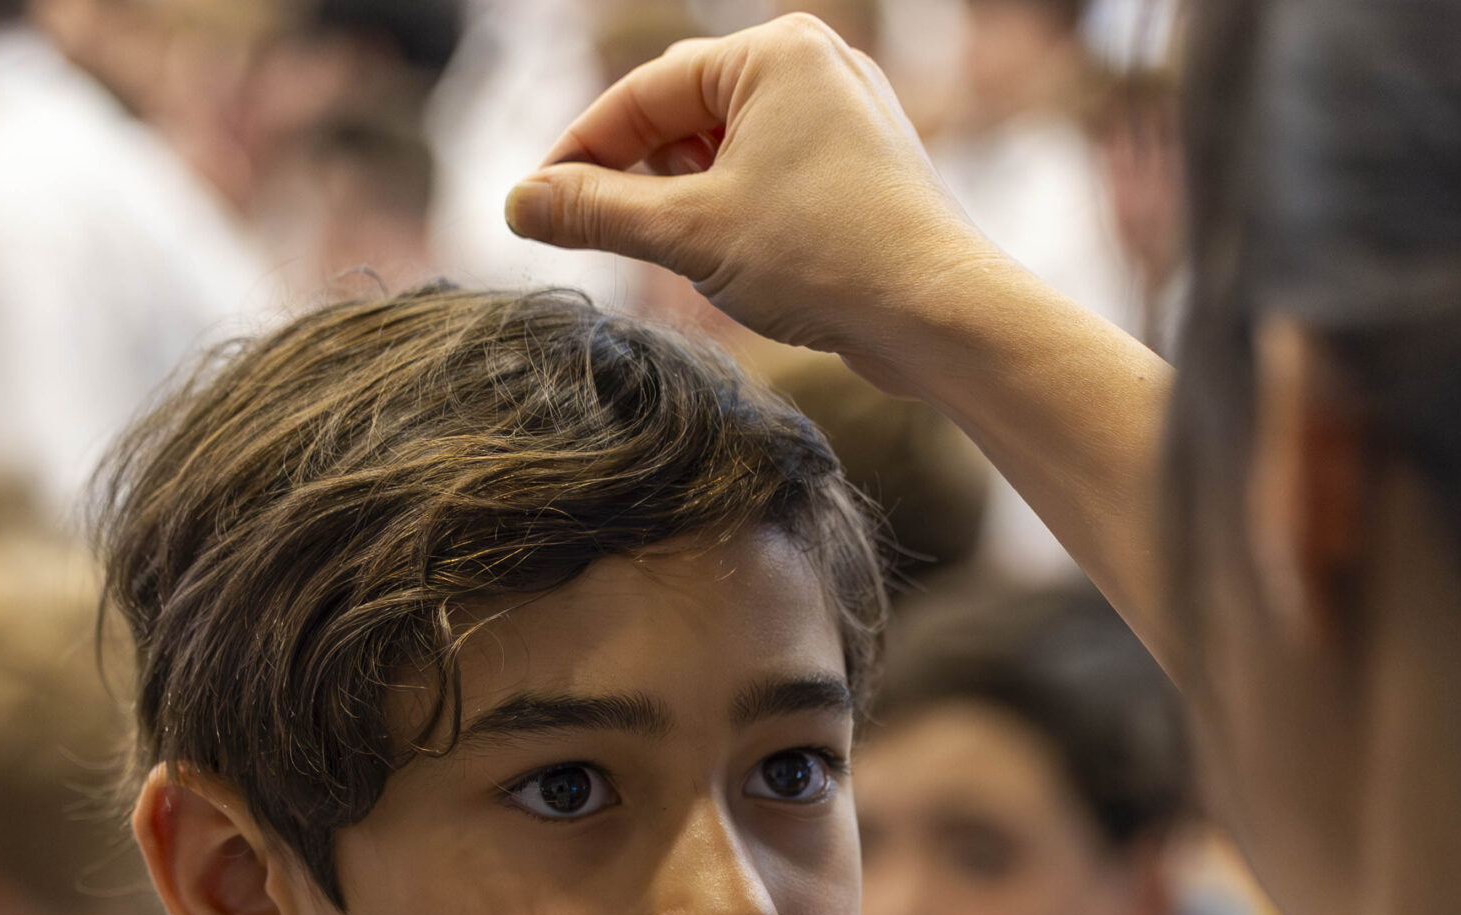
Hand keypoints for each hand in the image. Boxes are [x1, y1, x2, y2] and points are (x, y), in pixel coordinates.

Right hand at [505, 14, 1012, 387]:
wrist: (943, 315)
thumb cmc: (829, 257)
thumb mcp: (690, 234)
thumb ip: (597, 212)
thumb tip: (517, 202)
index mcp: (774, 53)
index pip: (645, 91)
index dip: (581, 149)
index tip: (534, 201)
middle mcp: (814, 66)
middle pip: (684, 113)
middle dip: (632, 174)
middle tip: (584, 231)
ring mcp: (843, 116)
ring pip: (726, 148)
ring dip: (681, 198)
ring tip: (669, 254)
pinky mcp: (859, 168)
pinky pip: (769, 175)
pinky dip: (730, 210)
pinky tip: (724, 260)